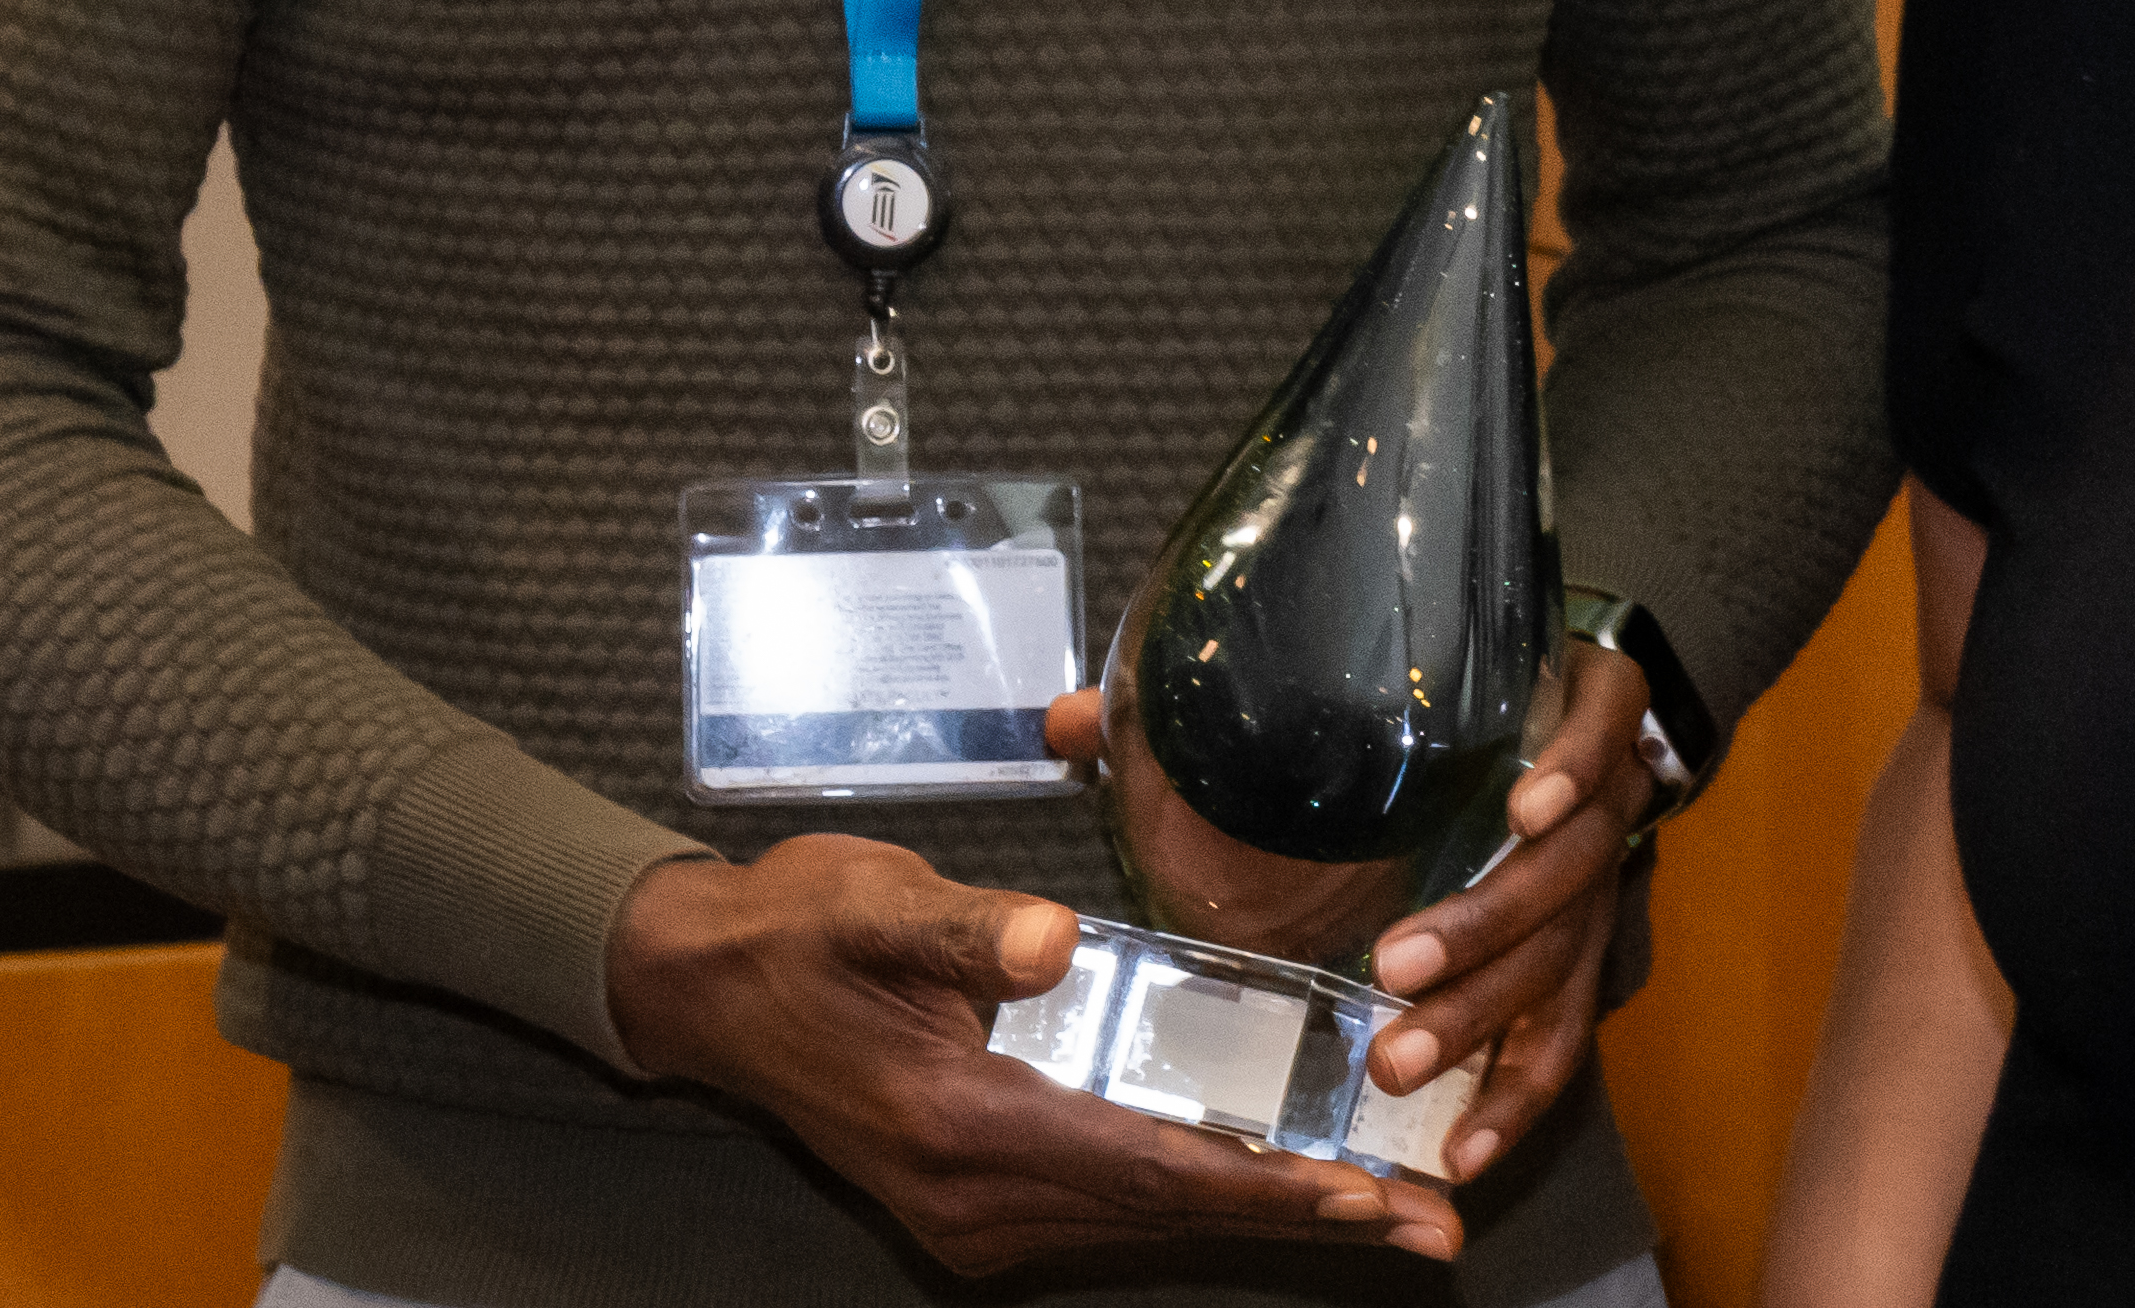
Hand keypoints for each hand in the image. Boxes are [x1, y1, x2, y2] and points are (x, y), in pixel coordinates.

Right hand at [602, 836, 1460, 1274]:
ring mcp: (970, 1214)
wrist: (702, 987)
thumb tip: (1054, 939)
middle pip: (1167, 1219)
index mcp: (961, 1125)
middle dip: (1305, 1223)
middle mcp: (972, 1196)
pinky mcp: (972, 1201)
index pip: (1148, 1170)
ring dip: (1263, 1222)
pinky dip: (1199, 1206)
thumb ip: (971, 927)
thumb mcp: (876, 904)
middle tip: (1433, 1230)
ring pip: (1146, 1228)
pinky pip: (1110, 1215)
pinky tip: (1268, 1189)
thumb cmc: (798, 930)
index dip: (1263, 1185)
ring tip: (1386, 1220)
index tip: (1366, 1195)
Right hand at [1365, 634, 1660, 1184]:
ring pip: (1568, 874)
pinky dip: (1570, 779)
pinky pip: (1602, 749)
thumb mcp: (1461, 867)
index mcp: (1571, 934)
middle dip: (1468, 1022)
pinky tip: (1525, 809)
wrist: (1601, 656)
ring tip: (1402, 956)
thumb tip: (1303, 1004)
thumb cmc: (1505, 777)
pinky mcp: (1615, 704)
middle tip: (1388, 1062)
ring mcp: (1612, 792)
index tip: (1453, 1162)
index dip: (1511, 1100)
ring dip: (1490, 921)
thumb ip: (1406, 935)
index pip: (1554, 1035)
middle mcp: (1598, 879)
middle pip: (1549, 966)